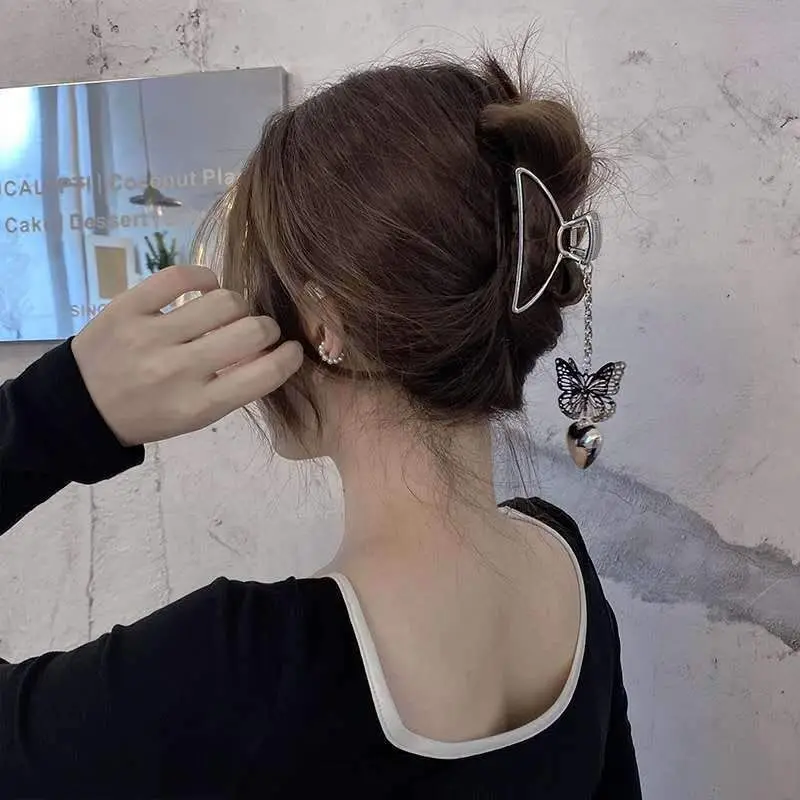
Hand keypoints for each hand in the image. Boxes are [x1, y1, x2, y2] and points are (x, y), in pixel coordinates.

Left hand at [71, 266, 302, 445]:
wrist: (80, 407)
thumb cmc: (148, 414)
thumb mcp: (194, 417)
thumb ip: (233, 387)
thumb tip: (270, 349)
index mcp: (198, 406)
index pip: (264, 374)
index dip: (289, 357)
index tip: (291, 349)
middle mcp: (178, 371)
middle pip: (251, 331)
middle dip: (266, 328)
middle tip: (258, 329)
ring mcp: (151, 336)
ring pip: (224, 301)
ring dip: (237, 305)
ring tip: (227, 312)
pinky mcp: (127, 307)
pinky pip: (181, 277)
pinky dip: (204, 277)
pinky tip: (206, 287)